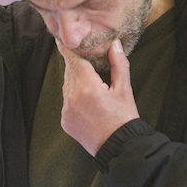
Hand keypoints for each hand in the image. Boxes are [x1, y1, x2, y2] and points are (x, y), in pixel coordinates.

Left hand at [55, 38, 138, 154]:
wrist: (119, 147)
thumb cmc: (124, 118)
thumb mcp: (124, 89)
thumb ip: (118, 64)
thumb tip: (114, 44)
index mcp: (88, 87)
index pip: (74, 60)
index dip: (68, 49)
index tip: (61, 40)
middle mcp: (72, 98)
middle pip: (69, 72)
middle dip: (75, 64)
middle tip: (82, 56)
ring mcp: (66, 110)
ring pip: (67, 86)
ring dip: (74, 80)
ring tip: (89, 80)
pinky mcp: (65, 121)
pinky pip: (66, 101)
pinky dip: (73, 96)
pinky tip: (87, 100)